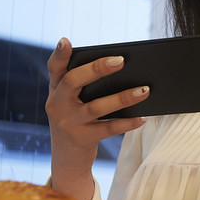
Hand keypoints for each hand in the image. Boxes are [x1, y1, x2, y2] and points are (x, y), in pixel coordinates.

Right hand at [45, 37, 148, 199]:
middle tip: (121, 60)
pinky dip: (128, 122)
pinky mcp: (82, 139)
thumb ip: (87, 86)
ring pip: (96, 107)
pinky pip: (109, 128)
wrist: (68, 158)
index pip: (54, 68)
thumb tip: (122, 69)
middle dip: (96, 69)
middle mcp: (58, 104)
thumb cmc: (77, 119)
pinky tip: (144, 116)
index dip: (59, 54)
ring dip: (123, 97)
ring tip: (145, 90)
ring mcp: (69, 122)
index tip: (66, 41)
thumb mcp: (74, 102)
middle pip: (74, 81)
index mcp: (56, 89)